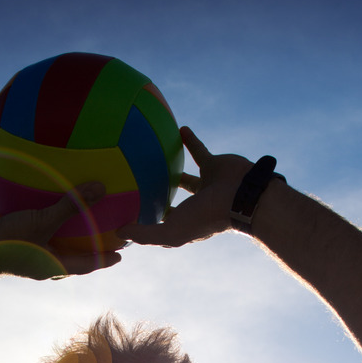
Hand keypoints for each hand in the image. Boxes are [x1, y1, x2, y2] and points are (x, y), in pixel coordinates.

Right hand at [0, 182, 122, 285]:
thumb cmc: (8, 243)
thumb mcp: (44, 222)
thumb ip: (71, 205)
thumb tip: (101, 188)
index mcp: (50, 264)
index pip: (84, 264)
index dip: (103, 259)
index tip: (120, 256)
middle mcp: (37, 256)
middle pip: (66, 248)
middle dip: (82, 239)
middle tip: (102, 226)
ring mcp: (19, 242)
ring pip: (41, 229)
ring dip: (53, 218)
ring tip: (69, 201)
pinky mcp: (2, 228)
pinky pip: (18, 212)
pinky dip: (26, 200)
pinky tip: (33, 181)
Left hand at [118, 127, 252, 247]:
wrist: (242, 196)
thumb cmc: (207, 217)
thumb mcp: (171, 232)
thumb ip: (145, 233)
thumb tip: (118, 232)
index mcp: (185, 223)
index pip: (162, 225)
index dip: (148, 223)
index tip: (129, 215)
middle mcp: (194, 206)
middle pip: (172, 203)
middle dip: (158, 199)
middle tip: (139, 187)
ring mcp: (205, 186)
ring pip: (184, 177)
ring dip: (172, 169)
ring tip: (155, 158)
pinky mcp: (213, 165)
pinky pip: (199, 150)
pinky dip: (191, 140)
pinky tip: (180, 129)